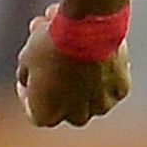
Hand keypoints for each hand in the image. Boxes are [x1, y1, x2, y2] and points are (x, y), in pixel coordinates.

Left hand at [15, 5, 128, 126]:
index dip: (29, 94)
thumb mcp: (26, 57)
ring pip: (88, 93)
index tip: (28, 78)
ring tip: (72, 46)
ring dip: (79, 74)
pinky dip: (102, 70)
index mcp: (46, 114)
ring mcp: (101, 105)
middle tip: (51, 58)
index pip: (34, 112)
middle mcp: (75, 116)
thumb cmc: (51, 45)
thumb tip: (30, 76)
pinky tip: (96, 50)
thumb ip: (27, 74)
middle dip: (56, 83)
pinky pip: (109, 83)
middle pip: (63, 104)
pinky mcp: (120, 90)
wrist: (85, 29)